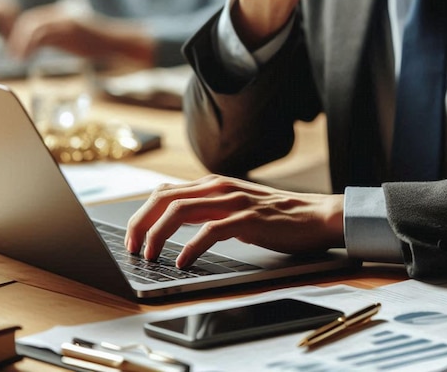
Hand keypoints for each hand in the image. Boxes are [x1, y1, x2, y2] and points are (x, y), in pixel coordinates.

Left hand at [5, 4, 156, 63]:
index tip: (12, 50)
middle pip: (29, 20)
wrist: (116, 43)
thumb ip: (52, 39)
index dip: (17, 34)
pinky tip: (26, 56)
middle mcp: (60, 13)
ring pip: (33, 25)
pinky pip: (44, 32)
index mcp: (58, 15)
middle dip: (14, 37)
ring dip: (20, 42)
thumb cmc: (95, 44)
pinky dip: (31, 44)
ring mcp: (65, 18)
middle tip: (10, 55)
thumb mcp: (70, 40)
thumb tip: (33, 46)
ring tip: (15, 58)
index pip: (31, 20)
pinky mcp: (71, 26)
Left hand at [125, 175, 344, 267]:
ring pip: (180, 210)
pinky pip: (210, 230)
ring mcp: (232, 201)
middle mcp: (218, 187)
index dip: (141, 213)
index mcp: (212, 184)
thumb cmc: (275, 214)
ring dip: (158, 235)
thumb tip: (174, 220)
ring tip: (150, 256)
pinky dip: (191, 246)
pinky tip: (182, 261)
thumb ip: (207, 207)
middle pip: (164, 198)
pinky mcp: (248, 218)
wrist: (315, 215)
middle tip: (132, 248)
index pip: (164, 191)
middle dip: (140, 223)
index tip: (132, 236)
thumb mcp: (234, 204)